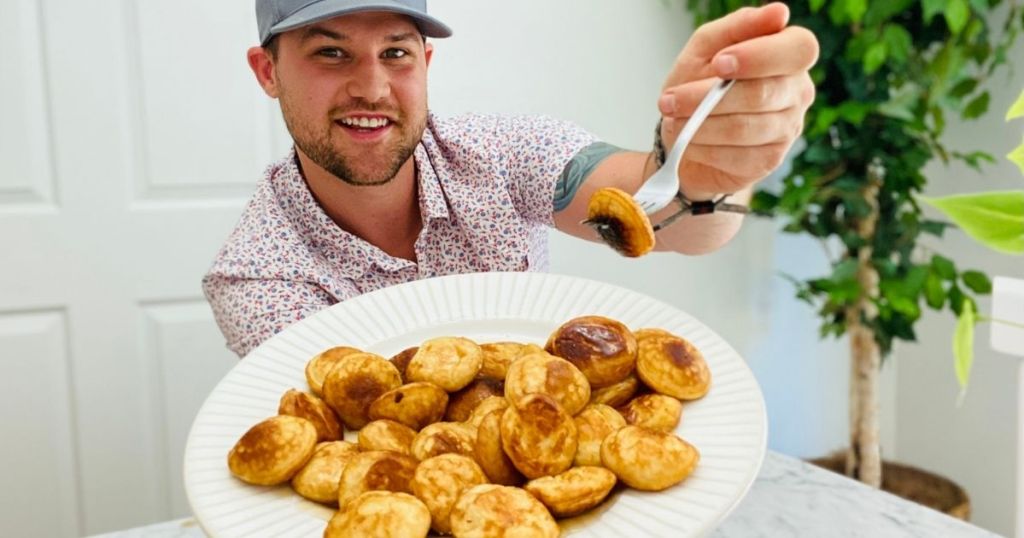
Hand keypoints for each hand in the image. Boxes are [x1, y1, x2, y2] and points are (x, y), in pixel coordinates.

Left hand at [658, 3, 818, 198]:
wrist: (684, 132)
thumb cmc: (700, 82)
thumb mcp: (707, 47)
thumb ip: (738, 27)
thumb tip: (779, 13)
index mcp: (790, 55)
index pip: (799, 50)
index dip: (760, 57)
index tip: (720, 63)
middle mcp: (798, 92)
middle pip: (762, 93)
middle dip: (707, 97)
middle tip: (671, 99)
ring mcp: (788, 128)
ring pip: (745, 128)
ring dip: (699, 125)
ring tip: (672, 119)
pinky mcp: (770, 160)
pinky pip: (737, 156)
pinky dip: (704, 147)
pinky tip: (688, 140)